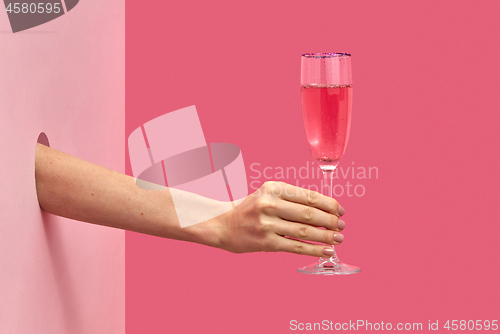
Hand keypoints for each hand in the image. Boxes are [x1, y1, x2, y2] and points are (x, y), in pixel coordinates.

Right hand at [218, 181, 345, 256]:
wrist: (224, 225)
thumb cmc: (252, 209)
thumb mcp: (269, 194)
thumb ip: (292, 198)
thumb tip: (325, 210)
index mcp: (273, 188)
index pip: (308, 196)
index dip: (329, 204)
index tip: (340, 210)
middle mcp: (270, 204)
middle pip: (309, 213)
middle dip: (330, 221)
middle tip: (342, 226)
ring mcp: (267, 224)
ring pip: (305, 231)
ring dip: (326, 236)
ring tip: (338, 239)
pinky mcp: (266, 242)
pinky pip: (295, 246)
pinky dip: (314, 249)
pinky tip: (326, 250)